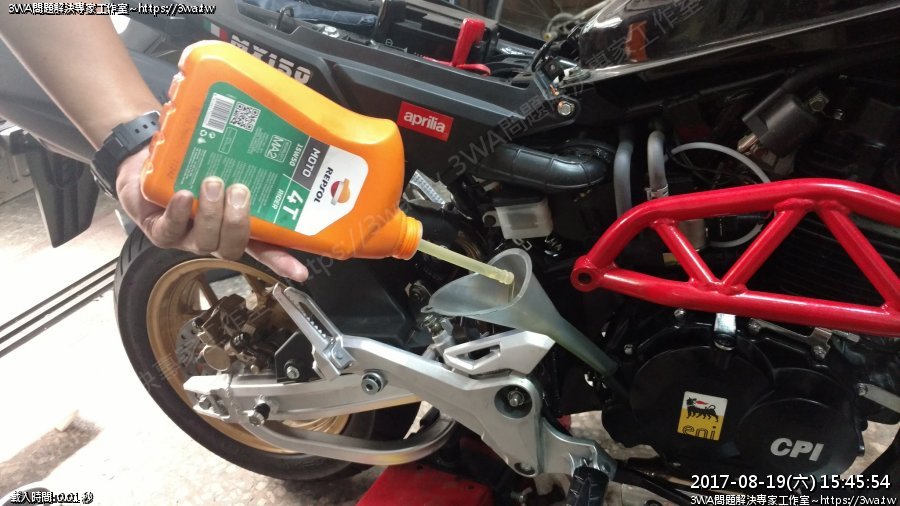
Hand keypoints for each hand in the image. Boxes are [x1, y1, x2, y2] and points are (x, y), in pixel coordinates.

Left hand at [116, 148, 308, 281]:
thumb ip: (242, 162)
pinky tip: (184, 196)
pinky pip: (172, 230)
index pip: (264, 248)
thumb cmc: (187, 163)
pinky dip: (180, 213)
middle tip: (239, 191)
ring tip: (212, 183)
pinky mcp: (160, 232)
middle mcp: (215, 236)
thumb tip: (270, 140)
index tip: (302, 271)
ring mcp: (188, 237)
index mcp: (235, 225)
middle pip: (234, 248)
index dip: (282, 260)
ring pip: (206, 242)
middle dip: (238, 222)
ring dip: (211, 214)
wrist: (142, 160)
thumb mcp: (218, 163)